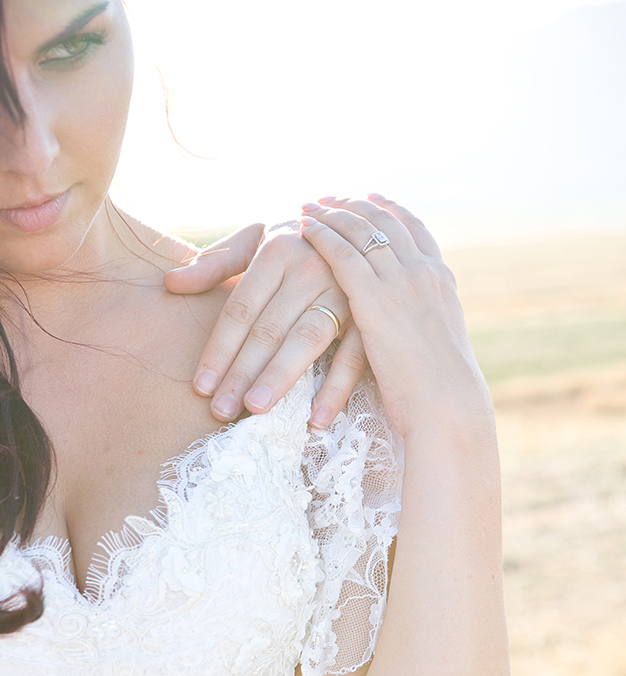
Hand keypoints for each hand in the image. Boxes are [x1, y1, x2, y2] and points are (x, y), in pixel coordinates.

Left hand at [164, 222, 367, 427]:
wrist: (363, 224)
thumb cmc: (300, 237)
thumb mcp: (258, 238)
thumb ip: (216, 262)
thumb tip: (170, 284)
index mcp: (277, 249)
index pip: (240, 309)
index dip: (219, 349)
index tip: (201, 386)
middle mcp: (311, 267)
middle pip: (268, 329)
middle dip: (242, 373)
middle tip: (221, 410)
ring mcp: (345, 290)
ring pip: (306, 340)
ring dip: (280, 378)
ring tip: (255, 409)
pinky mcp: (371, 313)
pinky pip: (354, 355)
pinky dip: (337, 388)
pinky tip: (316, 418)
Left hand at [299, 196, 486, 438]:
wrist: (447, 406)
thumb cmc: (443, 392)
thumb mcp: (441, 347)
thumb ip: (426, 325)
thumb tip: (415, 328)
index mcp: (442, 280)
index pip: (414, 230)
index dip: (390, 211)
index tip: (372, 198)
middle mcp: (423, 271)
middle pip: (385, 222)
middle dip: (355, 205)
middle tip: (331, 195)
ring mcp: (401, 281)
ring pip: (361, 231)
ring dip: (332, 213)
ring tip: (308, 205)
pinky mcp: (375, 299)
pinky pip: (343, 254)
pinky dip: (322, 235)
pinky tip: (302, 229)